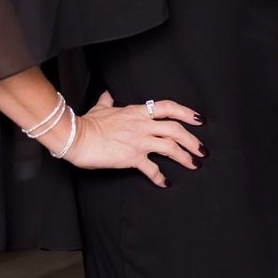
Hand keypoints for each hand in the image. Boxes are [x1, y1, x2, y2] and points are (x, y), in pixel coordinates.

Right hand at [62, 91, 205, 186]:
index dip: (186, 113)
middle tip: (202, 150)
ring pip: (170, 147)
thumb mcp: (101, 108)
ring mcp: (139, 141)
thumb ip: (108, 101)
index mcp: (138, 112)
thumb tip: (107, 94)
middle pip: (176, 130)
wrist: (75, 137)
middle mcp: (143, 125)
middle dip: (192, 140)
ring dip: (185, 157)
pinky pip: (152, 169)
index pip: (168, 108)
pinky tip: (166, 183)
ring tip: (195, 164)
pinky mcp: (132, 157)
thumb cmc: (87, 123)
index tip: (199, 119)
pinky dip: (160, 177)